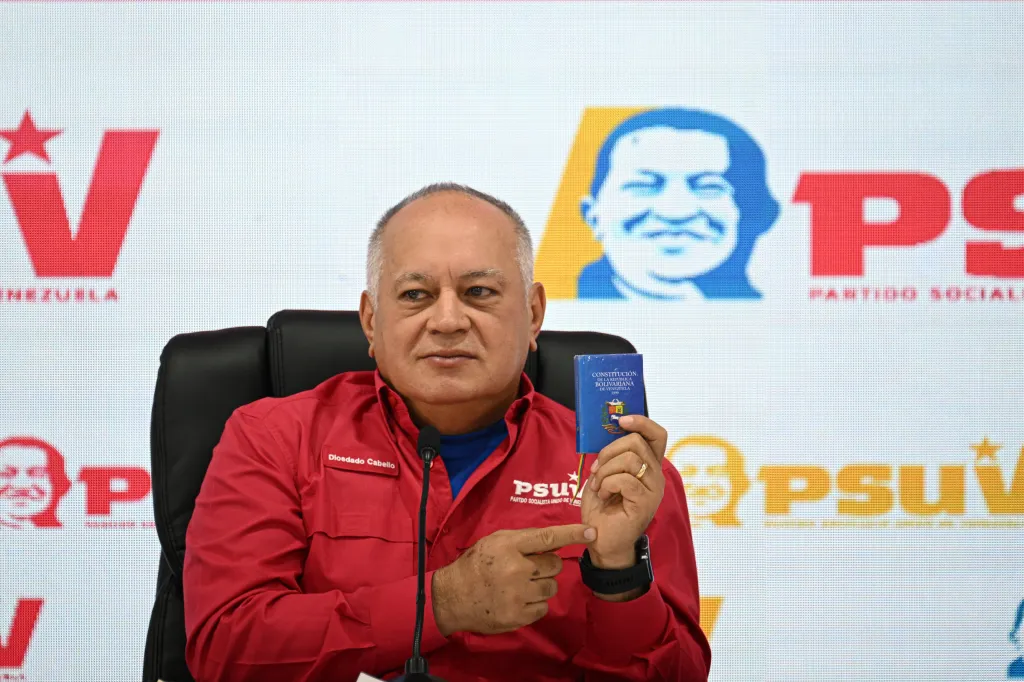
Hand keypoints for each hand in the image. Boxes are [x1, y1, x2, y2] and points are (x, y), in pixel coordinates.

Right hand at [431, 524, 595, 635]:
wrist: (452, 597)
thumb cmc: (476, 564)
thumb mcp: (495, 542)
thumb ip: (523, 540)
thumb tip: (554, 543)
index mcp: (509, 546)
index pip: (547, 537)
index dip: (572, 534)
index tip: (591, 533)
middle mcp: (516, 569)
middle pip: (554, 566)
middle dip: (547, 567)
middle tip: (529, 569)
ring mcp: (518, 594)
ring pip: (551, 588)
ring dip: (542, 586)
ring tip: (522, 586)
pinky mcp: (518, 616)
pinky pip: (543, 607)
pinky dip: (535, 604)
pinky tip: (518, 600)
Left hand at [580, 414, 666, 569]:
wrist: (601, 540)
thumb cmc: (603, 507)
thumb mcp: (604, 474)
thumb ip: (612, 454)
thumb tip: (608, 431)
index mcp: (648, 465)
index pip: (657, 435)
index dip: (641, 422)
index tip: (621, 420)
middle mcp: (656, 475)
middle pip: (637, 442)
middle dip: (609, 451)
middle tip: (597, 469)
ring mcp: (653, 489)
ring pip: (630, 460)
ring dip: (606, 471)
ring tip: (599, 486)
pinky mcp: (645, 502)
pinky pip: (625, 480)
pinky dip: (607, 485)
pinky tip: (604, 496)